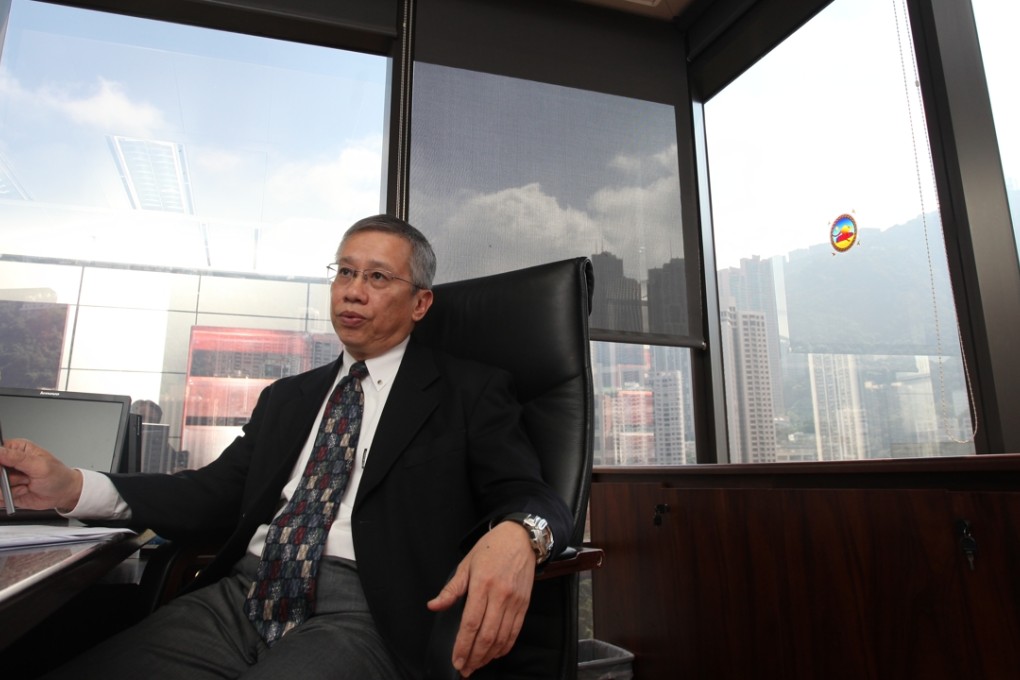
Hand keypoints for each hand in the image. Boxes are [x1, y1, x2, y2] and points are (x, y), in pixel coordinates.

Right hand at [0, 439, 82, 511]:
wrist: (64, 494)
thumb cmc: (58, 476)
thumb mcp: (39, 465)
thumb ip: (16, 458)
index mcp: (17, 449)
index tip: (5, 469)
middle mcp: (10, 463)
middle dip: (6, 479)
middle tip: (24, 478)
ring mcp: (7, 478)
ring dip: (10, 489)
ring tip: (27, 485)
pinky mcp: (7, 491)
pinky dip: (10, 498)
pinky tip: (23, 492)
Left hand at [427, 521, 536, 676]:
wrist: (520, 538)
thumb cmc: (491, 549)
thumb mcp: (466, 564)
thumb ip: (451, 589)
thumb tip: (433, 606)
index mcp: (482, 585)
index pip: (471, 623)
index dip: (463, 645)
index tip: (456, 660)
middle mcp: (500, 595)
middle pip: (487, 635)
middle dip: (474, 657)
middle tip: (464, 669)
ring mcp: (514, 601)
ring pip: (501, 637)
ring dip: (488, 656)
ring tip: (477, 664)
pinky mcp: (524, 604)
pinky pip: (515, 632)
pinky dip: (504, 647)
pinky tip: (494, 653)